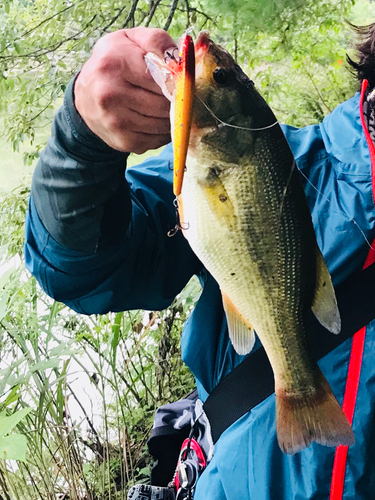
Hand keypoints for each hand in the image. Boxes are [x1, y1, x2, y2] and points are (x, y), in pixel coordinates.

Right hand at [74, 27, 176, 153]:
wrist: (85, 96)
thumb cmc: (114, 63)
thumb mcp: (131, 40)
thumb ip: (157, 41)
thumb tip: (179, 62)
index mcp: (114, 64)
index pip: (162, 78)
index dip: (178, 81)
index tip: (180, 80)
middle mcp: (110, 94)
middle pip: (164, 104)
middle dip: (176, 100)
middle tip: (176, 95)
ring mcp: (115, 121)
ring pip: (163, 124)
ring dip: (172, 118)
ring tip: (166, 106)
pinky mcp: (123, 141)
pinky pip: (157, 139)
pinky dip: (163, 132)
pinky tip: (156, 120)